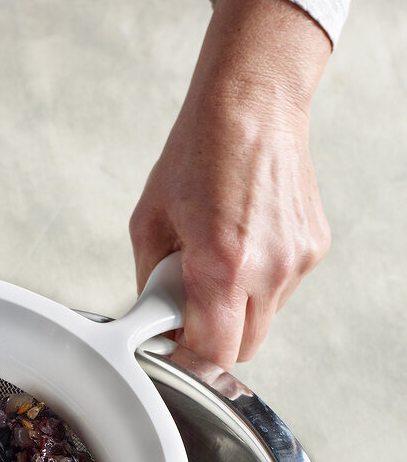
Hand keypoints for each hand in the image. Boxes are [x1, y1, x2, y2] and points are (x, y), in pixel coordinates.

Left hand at [130, 0, 331, 368]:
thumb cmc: (199, 152)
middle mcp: (268, 268)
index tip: (172, 347)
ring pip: (264, 320)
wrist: (252, 103)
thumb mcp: (149, 222)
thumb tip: (153, 319)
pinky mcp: (313, 247)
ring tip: (217, 258)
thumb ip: (150, 281)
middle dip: (213, 339)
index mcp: (222, 265)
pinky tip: (244, 240)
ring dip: (237, 308)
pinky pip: (281, 289)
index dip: (188, 358)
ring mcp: (297, 259)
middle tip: (188, 306)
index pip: (213, 354)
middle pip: (243, 348)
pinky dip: (259, 280)